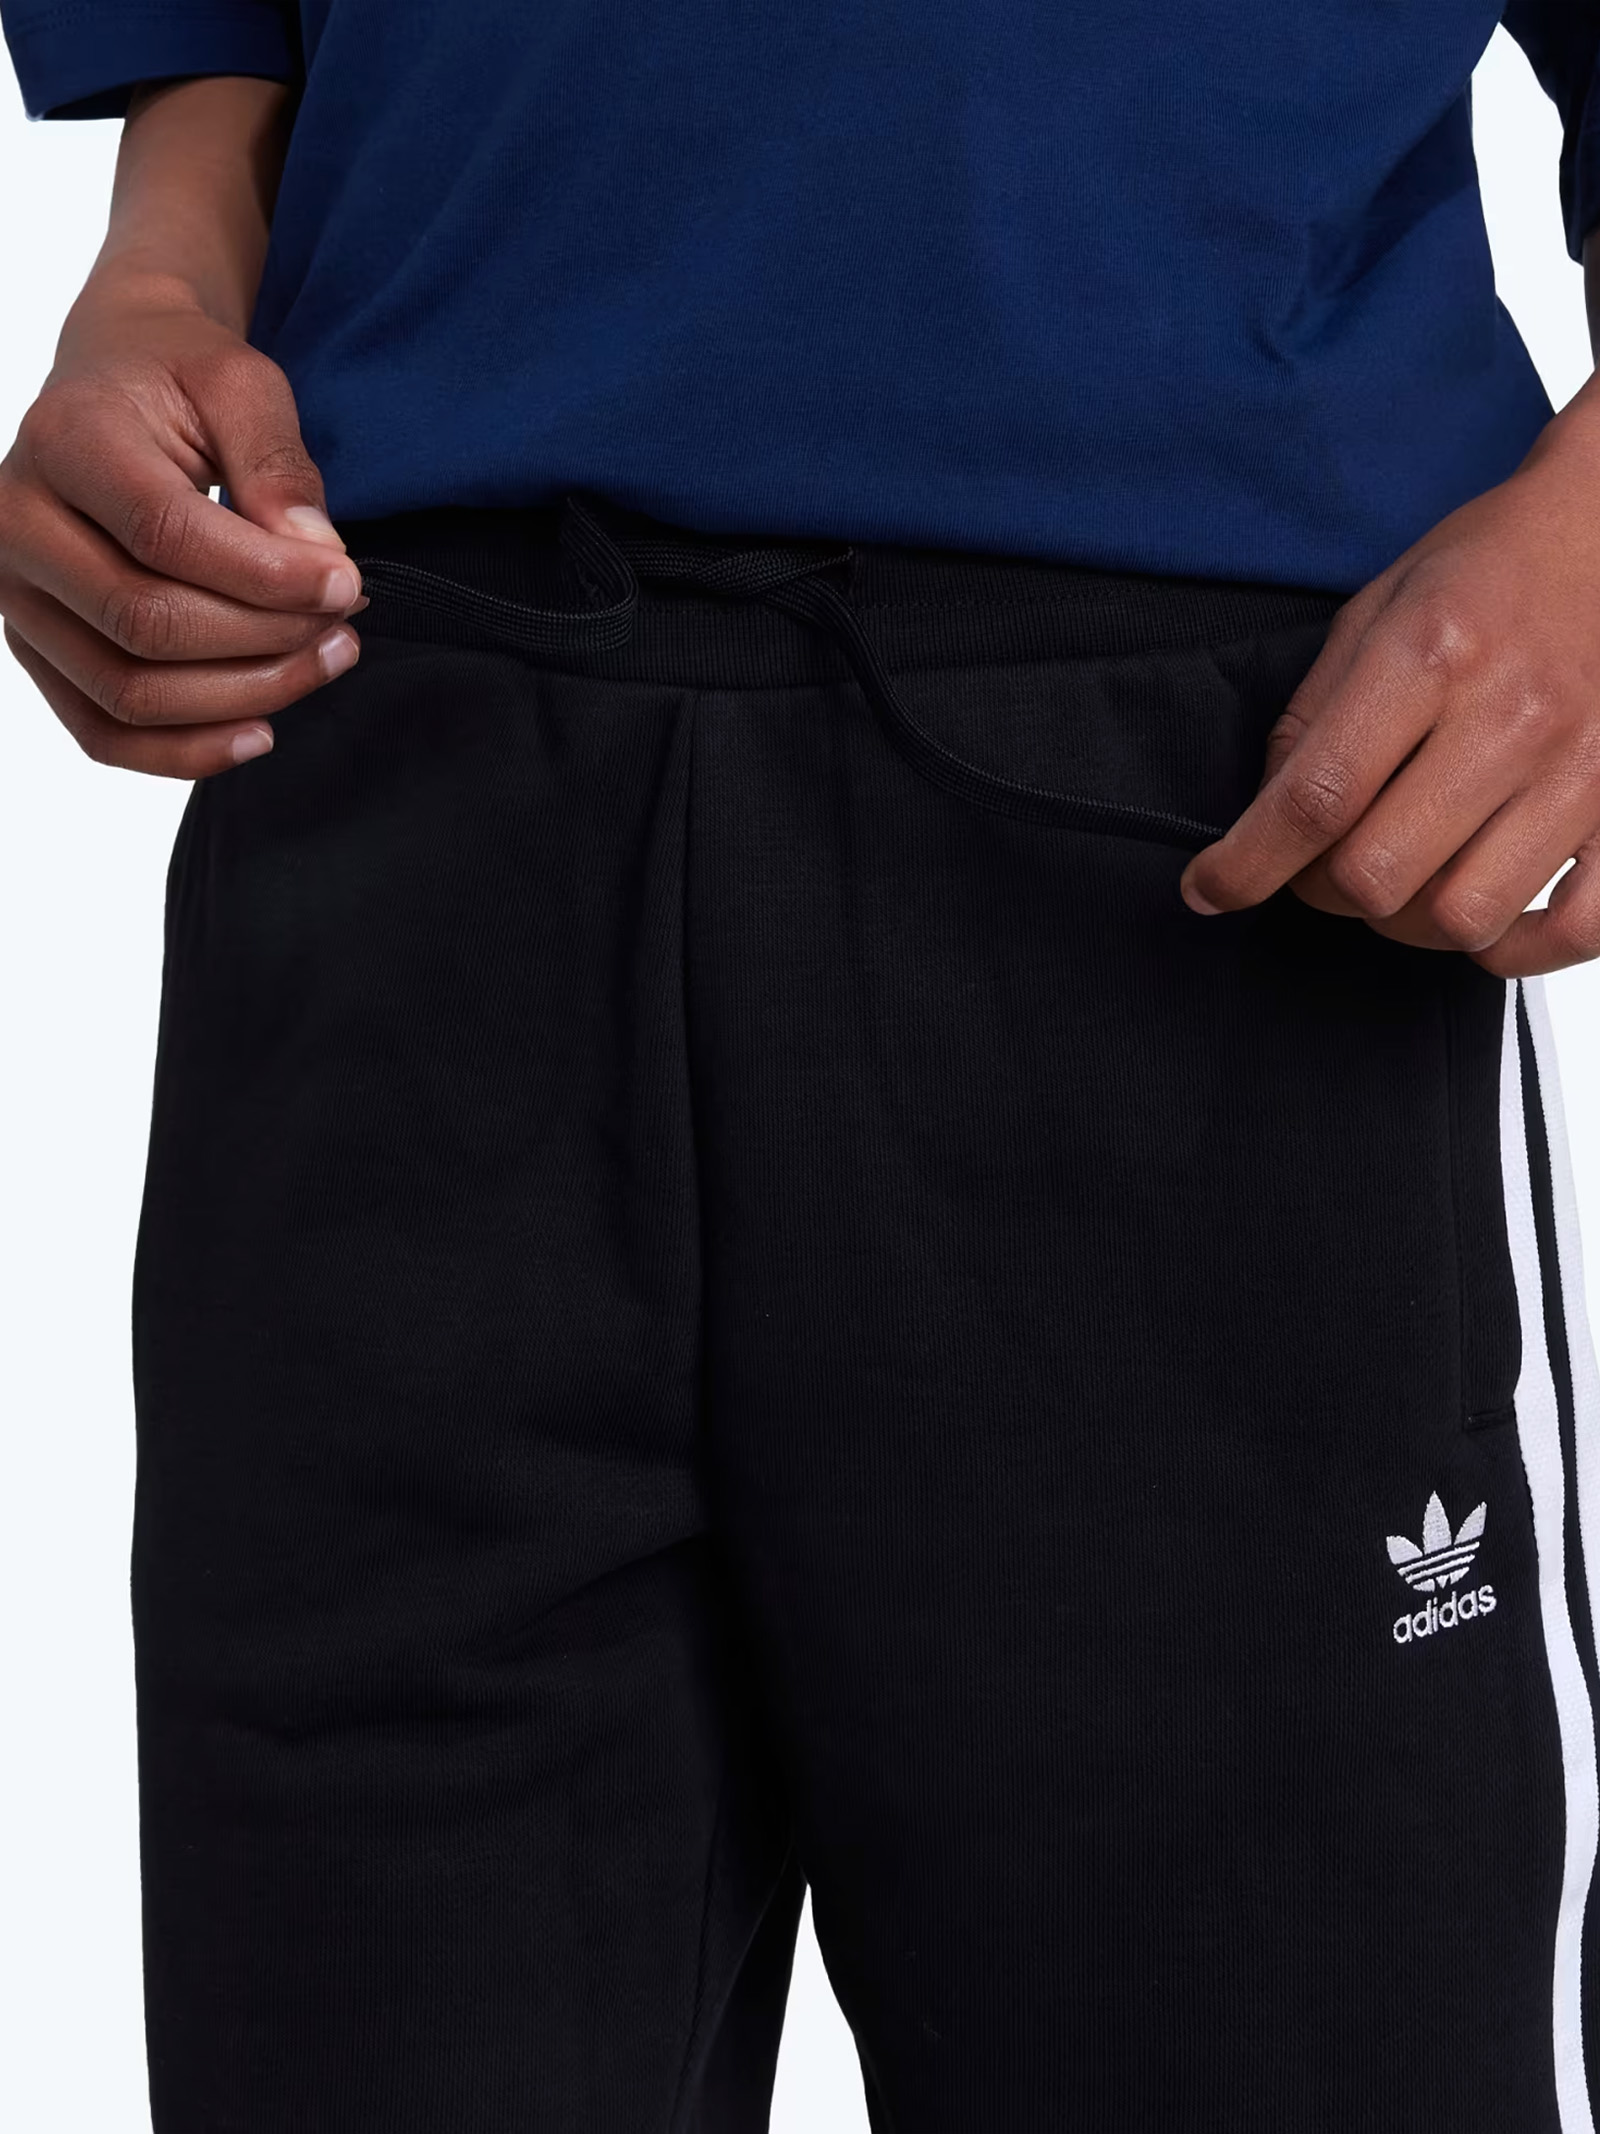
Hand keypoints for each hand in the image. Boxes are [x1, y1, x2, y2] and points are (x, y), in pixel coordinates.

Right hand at [0, 274, 362, 777]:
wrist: (114, 385)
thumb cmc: (178, 381)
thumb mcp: (242, 384)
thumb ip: (278, 465)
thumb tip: (317, 559)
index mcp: (65, 441)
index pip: (165, 534)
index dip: (268, 576)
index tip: (346, 583)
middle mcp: (18, 524)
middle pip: (148, 624)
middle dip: (267, 639)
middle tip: (343, 624)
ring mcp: (18, 596)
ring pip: (131, 692)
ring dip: (246, 696)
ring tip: (325, 660)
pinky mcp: (38, 649)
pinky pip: (104, 733)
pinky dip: (186, 751)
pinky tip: (261, 730)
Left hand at [1179, 394, 1599, 976]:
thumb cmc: (1494, 568)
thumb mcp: (1378, 608)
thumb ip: (1313, 716)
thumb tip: (1263, 819)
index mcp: (1431, 655)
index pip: (1316, 798)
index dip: (1246, 865)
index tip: (1209, 889)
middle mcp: (1510, 718)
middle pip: (1376, 875)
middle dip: (1322, 890)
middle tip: (1320, 864)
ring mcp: (1582, 770)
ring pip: (1459, 918)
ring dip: (1406, 921)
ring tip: (1402, 878)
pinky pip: (1572, 930)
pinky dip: (1512, 947)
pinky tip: (1480, 916)